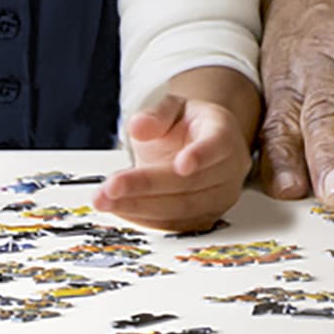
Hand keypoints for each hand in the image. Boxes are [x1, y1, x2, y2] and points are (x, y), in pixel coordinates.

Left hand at [95, 90, 251, 231]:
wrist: (198, 146)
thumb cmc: (187, 126)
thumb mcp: (172, 108)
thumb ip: (156, 115)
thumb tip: (138, 126)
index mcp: (223, 134)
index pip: (217, 145)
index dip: (200, 155)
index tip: (181, 165)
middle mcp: (229, 169)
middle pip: (191, 183)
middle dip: (147, 186)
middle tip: (112, 186)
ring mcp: (219, 198)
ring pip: (181, 209)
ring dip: (140, 207)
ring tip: (105, 200)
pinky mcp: (205, 218)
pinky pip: (175, 224)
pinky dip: (144, 218)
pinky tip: (119, 208)